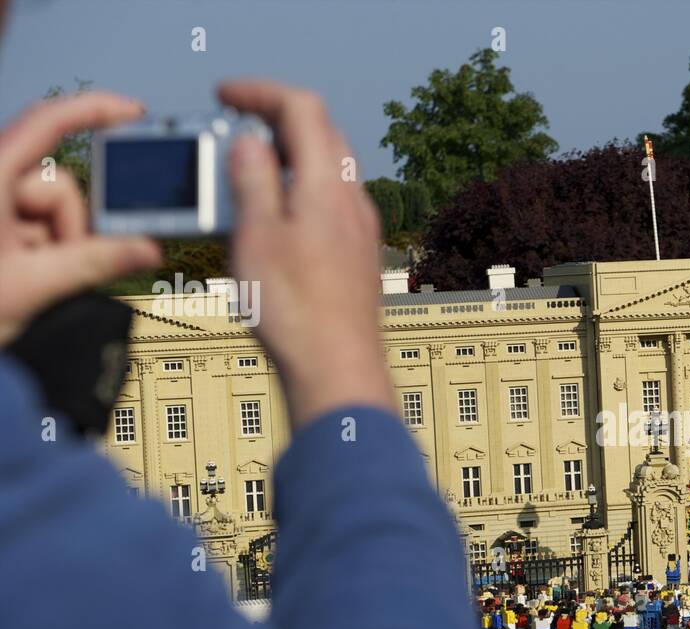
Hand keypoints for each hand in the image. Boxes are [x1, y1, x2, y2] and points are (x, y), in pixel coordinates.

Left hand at [0, 92, 161, 345]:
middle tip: (52, 267)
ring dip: (56, 248)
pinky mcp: (0, 228)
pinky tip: (23, 277)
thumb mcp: (31, 285)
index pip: (47, 123)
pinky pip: (42, 230)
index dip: (95, 109)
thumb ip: (93, 264)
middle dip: (69, 228)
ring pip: (54, 214)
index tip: (134, 112)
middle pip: (60, 186)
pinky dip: (45, 254)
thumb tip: (147, 250)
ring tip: (30, 280)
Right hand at [217, 79, 394, 426]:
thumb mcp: (256, 236)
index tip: (226, 94)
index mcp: (326, 185)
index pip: (301, 109)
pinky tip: (280, 222)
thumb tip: (252, 142)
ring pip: (330, 173)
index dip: (261, 92)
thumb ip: (251, 180)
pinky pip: (332, 207)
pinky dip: (302, 195)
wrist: (339, 373)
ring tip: (250, 174)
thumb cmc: (297, 313)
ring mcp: (362, 232)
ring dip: (290, 159)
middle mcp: (353, 202)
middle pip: (322, 135)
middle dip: (278, 119)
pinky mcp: (360, 260)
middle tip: (237, 125)